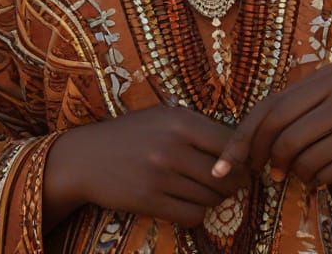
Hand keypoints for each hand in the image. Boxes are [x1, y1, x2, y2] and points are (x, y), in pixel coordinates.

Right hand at [57, 104, 253, 228]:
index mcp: (180, 121)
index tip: (244, 165)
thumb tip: (236, 141)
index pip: (230, 143)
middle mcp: (172, 147)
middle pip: (225, 175)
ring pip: (210, 197)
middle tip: (233, 184)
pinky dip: (198, 213)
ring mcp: (160, 176)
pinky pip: (191, 215)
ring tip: (211, 193)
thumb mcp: (162, 115)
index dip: (242, 158)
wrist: (86, 157)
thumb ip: (195, 125)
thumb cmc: (130, 133)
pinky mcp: (149, 201)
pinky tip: (191, 204)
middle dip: (234, 183)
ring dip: (216, 199)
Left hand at [210, 64, 331, 189]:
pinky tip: (315, 176)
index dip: (245, 138)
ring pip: (306, 157)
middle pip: (286, 134)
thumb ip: (288, 108)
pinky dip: (314, 180)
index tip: (226, 163)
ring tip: (294, 172)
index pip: (273, 107)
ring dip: (293, 172)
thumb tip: (250, 149)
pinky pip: (329, 172)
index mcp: (326, 75)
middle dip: (267, 157)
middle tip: (266, 170)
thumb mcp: (322, 91)